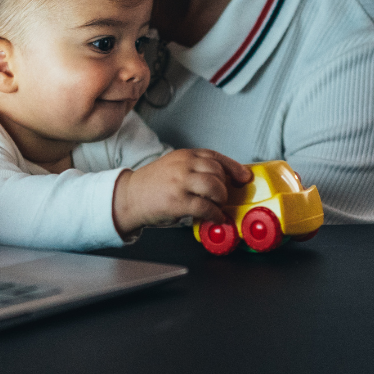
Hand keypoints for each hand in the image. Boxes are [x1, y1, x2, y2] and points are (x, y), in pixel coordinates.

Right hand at [112, 149, 251, 237]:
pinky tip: (214, 218)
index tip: (244, 177)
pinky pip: (206, 207)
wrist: (129, 197)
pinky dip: (215, 214)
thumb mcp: (174, 167)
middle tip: (222, 197)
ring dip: (221, 199)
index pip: (215, 157)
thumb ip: (194, 169)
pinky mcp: (178, 201)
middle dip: (225, 187)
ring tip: (217, 206)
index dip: (234, 167)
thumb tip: (220, 180)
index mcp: (184, 155)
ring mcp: (181, 182)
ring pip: (215, 187)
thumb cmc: (152, 185)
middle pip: (218, 172)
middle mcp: (184, 165)